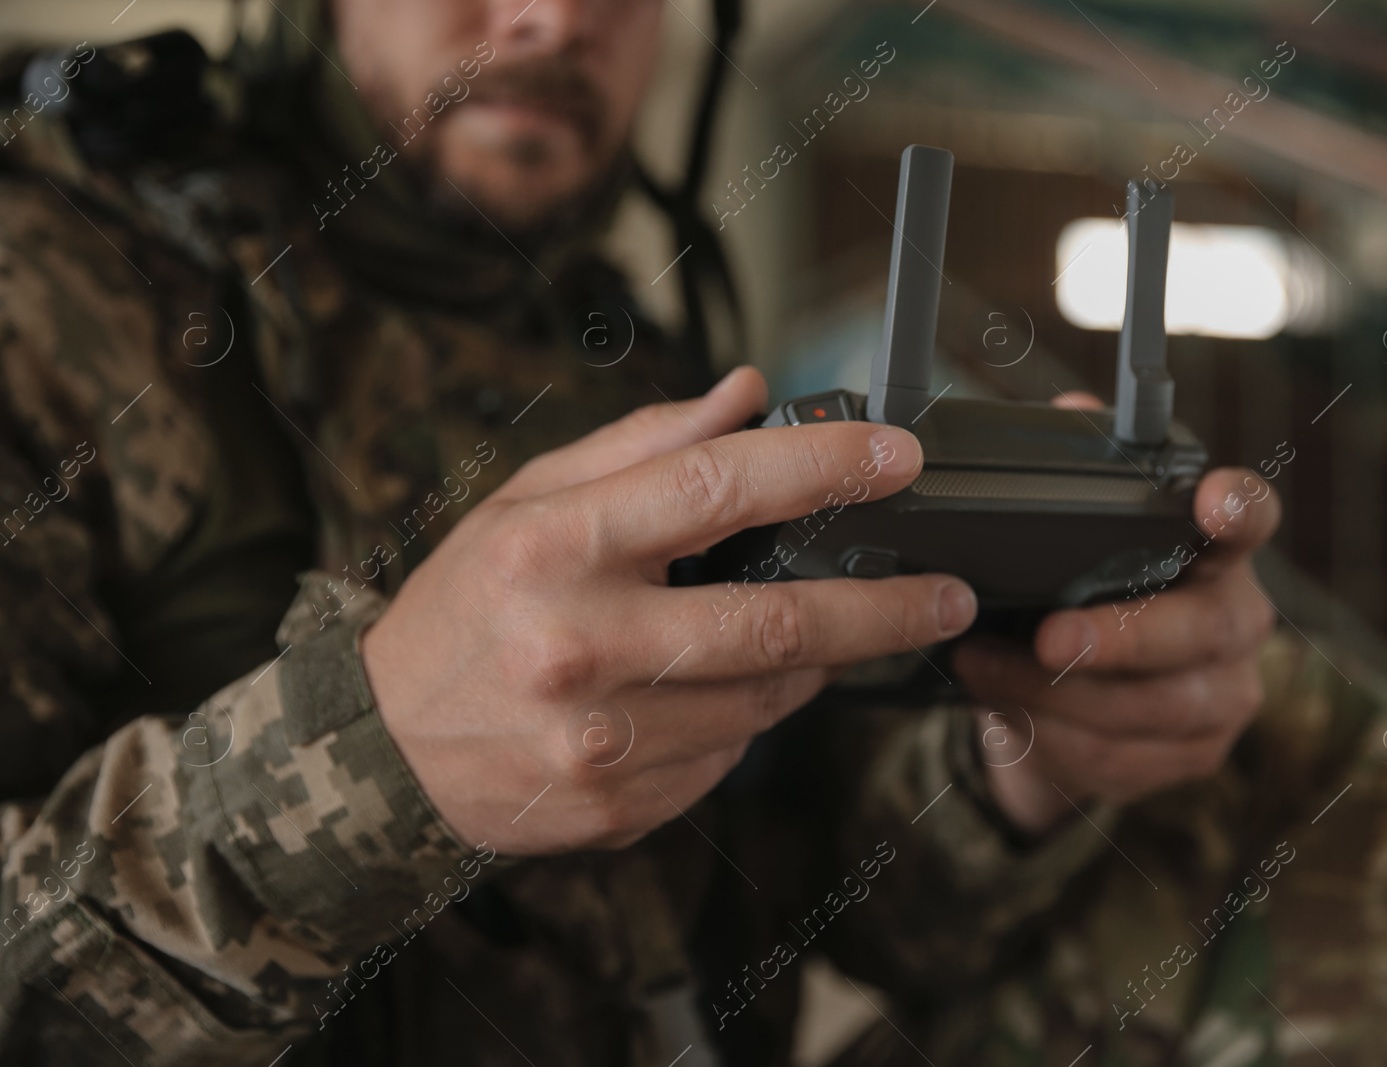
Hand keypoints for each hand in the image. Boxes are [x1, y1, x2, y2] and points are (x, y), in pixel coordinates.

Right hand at [361, 368, 977, 853]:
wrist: (383, 751)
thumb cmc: (466, 607)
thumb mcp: (527, 500)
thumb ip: (640, 444)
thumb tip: (746, 395)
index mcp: (554, 547)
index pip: (717, 488)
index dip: (824, 468)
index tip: (901, 458)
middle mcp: (580, 647)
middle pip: (778, 622)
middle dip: (886, 607)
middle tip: (948, 595)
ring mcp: (600, 741)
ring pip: (765, 701)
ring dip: (808, 665)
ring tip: (804, 639)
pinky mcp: (615, 807)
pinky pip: (727, 761)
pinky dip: (745, 723)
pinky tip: (711, 697)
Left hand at [952, 395, 1280, 833]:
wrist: (1071, 705)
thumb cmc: (1079, 599)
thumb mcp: (1073, 541)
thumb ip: (1082, 476)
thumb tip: (1070, 413)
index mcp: (1216, 552)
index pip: (1249, 519)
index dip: (1236, 508)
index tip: (1210, 497)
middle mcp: (1236, 622)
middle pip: (1198, 631)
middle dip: (1120, 637)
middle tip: (1048, 636)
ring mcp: (1223, 697)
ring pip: (1150, 707)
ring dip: (1056, 694)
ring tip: (982, 667)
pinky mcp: (1190, 756)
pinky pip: (1120, 756)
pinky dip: (1053, 737)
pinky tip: (1004, 711)